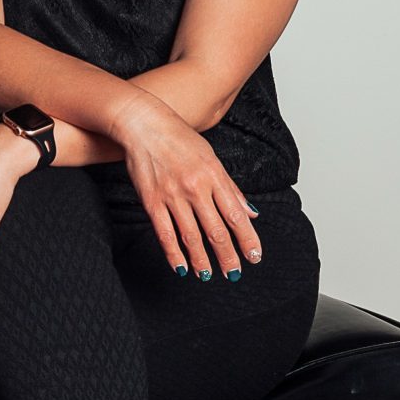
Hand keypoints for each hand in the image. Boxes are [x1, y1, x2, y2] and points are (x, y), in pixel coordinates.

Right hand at [111, 90, 261, 278]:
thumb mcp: (211, 158)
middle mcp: (196, 187)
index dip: (247, 239)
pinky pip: (165, 233)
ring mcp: (172, 195)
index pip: (236, 215)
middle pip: (216, 230)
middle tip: (234, 273)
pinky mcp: (152, 201)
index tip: (255, 256)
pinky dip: (174, 253)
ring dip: (202, 260)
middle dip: (228, 256)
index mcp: (214, 176)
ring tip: (209, 276)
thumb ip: (231, 189)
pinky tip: (181, 267)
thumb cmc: (180, 139)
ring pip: (191, 236)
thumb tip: (251, 213)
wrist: (144, 124)